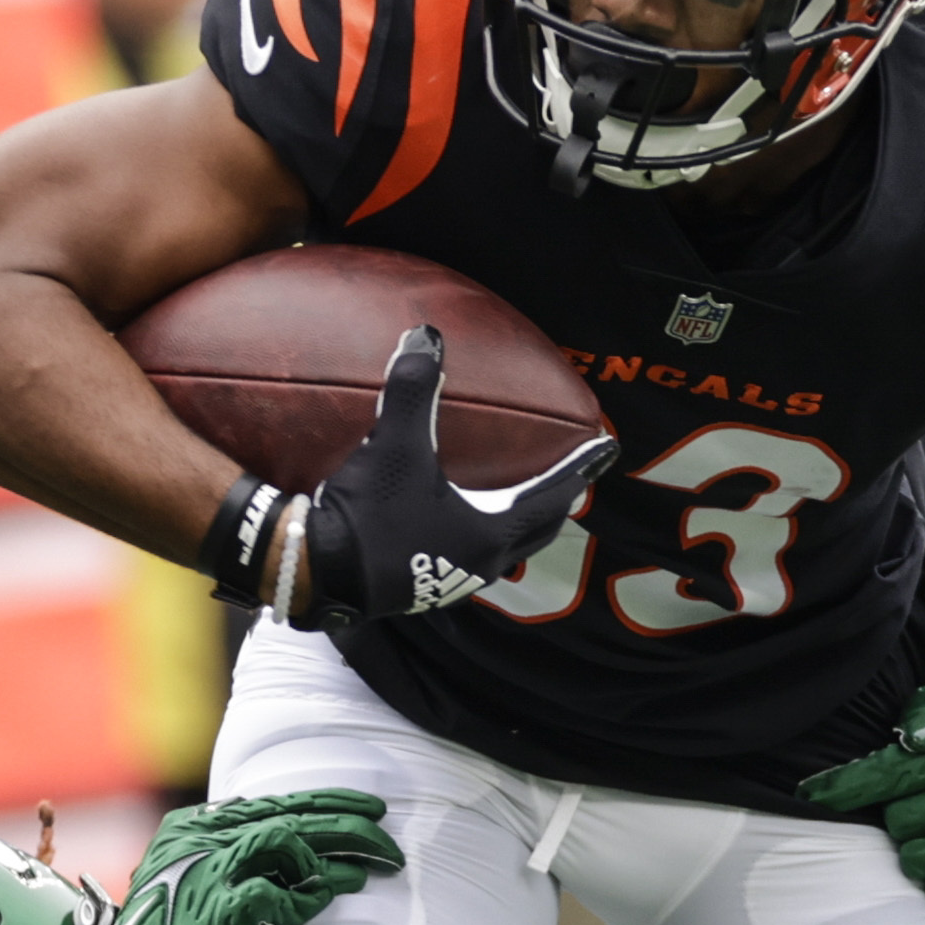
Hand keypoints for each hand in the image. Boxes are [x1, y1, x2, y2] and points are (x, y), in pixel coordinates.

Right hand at [79, 789, 409, 924]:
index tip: (366, 810)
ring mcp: (203, 871)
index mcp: (193, 826)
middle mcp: (197, 839)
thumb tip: (315, 856)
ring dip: (330, 860)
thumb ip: (245, 862)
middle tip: (388, 841)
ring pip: (285, 839)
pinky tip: (314, 906)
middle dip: (347, 825)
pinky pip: (275, 893)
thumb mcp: (201, 885)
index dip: (326, 803)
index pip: (274, 802)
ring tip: (361, 876)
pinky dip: (301, 901)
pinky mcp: (214, 911)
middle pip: (288, 815)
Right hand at [303, 327, 616, 621]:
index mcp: (490, 533)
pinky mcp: (425, 589)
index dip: (578, 469)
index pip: (550, 495)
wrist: (321, 574)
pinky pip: (470, 559)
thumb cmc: (369, 515)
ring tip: (522, 503)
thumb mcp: (395, 446)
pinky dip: (481, 537)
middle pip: (537, 531)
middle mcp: (481, 563)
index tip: (604, 451)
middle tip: (572, 479)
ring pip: (505, 552)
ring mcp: (453, 582)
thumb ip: (414, 391)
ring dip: (519, 526)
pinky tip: (461, 524)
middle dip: (555, 502)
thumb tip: (425, 336)